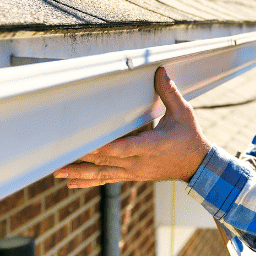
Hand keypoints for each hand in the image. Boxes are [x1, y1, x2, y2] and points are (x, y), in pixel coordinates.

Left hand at [53, 66, 211, 188]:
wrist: (198, 166)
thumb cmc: (190, 138)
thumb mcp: (184, 113)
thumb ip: (169, 92)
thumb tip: (159, 71)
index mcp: (152, 146)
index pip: (124, 148)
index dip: (104, 148)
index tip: (86, 144)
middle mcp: (140, 163)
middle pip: (106, 161)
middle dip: (82, 158)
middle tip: (59, 156)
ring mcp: (135, 172)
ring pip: (103, 173)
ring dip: (80, 173)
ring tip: (58, 172)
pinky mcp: (132, 176)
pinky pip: (107, 179)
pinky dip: (89, 182)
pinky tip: (71, 184)